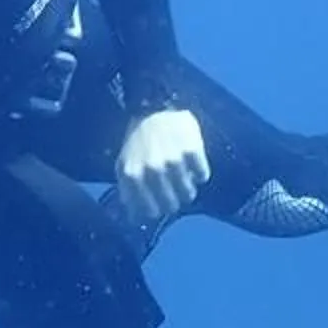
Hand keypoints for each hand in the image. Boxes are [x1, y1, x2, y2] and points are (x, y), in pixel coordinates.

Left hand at [115, 107, 210, 225]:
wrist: (155, 107)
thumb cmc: (139, 141)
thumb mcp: (125, 165)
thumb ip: (128, 193)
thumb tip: (134, 219)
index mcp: (133, 175)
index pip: (150, 211)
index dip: (157, 209)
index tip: (160, 202)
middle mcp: (152, 169)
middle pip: (172, 204)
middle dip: (174, 200)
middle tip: (174, 189)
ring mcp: (172, 159)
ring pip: (188, 193)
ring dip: (188, 188)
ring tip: (183, 176)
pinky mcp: (191, 149)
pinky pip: (202, 175)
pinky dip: (200, 172)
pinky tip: (192, 163)